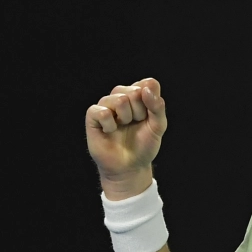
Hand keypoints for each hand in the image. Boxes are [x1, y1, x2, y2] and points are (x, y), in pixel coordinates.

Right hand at [86, 78, 166, 198]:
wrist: (129, 167)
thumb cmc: (143, 146)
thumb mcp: (158, 127)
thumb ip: (157, 107)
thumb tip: (146, 88)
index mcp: (139, 95)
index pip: (148, 84)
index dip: (151, 102)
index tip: (149, 117)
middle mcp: (122, 96)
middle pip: (134, 91)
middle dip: (139, 112)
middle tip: (135, 124)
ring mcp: (107, 105)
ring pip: (119, 99)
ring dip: (125, 118)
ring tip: (122, 127)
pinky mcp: (93, 116)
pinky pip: (102, 111)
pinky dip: (110, 124)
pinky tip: (110, 131)